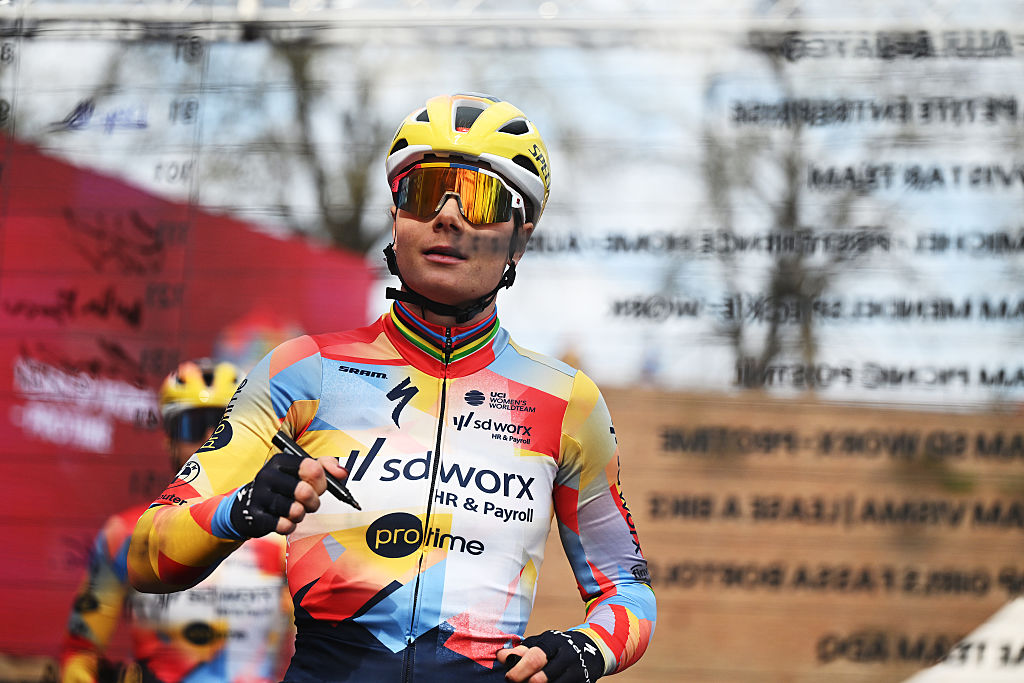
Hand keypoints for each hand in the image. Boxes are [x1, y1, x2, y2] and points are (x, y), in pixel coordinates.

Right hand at [228, 451, 348, 537]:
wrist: (248, 505)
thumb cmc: (283, 487)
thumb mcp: (302, 472)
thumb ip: (326, 466)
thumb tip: (343, 473)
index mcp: (281, 461)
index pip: (311, 467)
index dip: (321, 481)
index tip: (319, 487)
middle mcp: (268, 475)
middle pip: (304, 490)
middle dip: (313, 501)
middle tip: (310, 504)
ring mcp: (259, 495)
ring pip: (294, 510)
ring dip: (301, 514)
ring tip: (297, 512)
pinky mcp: (255, 515)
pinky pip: (283, 525)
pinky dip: (290, 526)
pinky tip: (286, 521)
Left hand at [497, 630, 603, 682]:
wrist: (592, 649)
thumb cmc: (558, 647)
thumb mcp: (542, 643)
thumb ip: (522, 650)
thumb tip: (501, 656)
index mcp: (553, 642)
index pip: (534, 658)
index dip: (518, 671)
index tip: (508, 678)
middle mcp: (566, 657)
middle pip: (541, 678)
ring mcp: (576, 673)